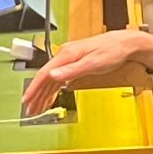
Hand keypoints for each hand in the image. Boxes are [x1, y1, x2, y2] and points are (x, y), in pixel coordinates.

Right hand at [22, 30, 152, 115]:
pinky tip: (50, 97)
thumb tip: (53, 75)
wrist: (125, 44)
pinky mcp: (75, 64)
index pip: (44, 74)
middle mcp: (65, 57)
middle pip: (45, 78)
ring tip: (37, 107)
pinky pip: (59, 79)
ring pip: (51, 80)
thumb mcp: (92, 63)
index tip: (27, 100)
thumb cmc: (112, 50)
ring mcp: (69, 60)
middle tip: (30, 109)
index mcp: (66, 55)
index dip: (34, 88)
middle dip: (36, 94)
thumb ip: (71, 70)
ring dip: (43, 94)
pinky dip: (53, 89)